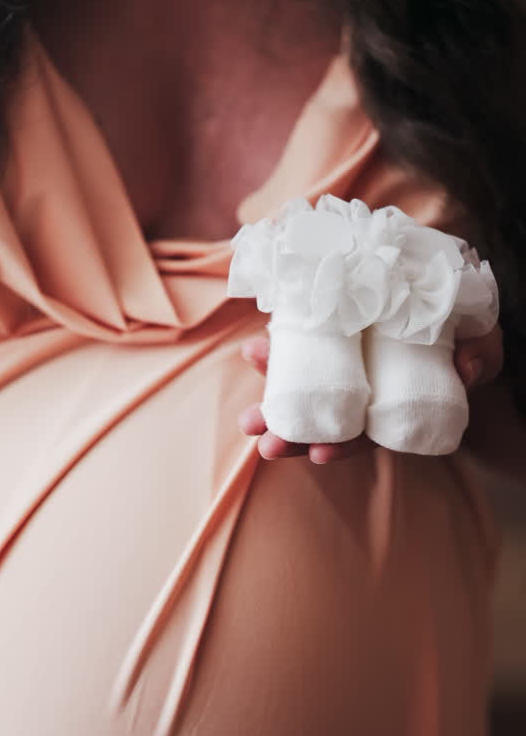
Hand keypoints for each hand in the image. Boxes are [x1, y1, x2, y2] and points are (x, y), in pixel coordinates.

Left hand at [238, 326, 503, 462]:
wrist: (445, 283)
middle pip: (326, 421)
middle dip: (293, 434)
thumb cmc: (466, 323)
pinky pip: (298, 350)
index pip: (367, 432)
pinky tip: (254, 353)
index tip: (320, 452)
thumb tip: (466, 371)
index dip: (345, 444)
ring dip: (274, 405)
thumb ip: (482, 355)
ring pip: (305, 393)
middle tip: (266, 442)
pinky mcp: (327, 334)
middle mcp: (366, 390)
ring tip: (249, 419)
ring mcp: (344, 366)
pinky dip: (275, 356)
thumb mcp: (484, 338)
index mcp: (396, 401)